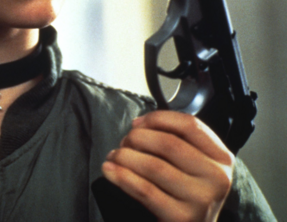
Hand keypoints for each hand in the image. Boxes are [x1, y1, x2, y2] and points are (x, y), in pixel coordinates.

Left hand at [102, 111, 234, 221]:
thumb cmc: (186, 192)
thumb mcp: (192, 163)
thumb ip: (174, 139)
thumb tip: (138, 124)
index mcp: (220, 157)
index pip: (190, 125)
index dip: (157, 118)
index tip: (136, 124)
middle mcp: (216, 177)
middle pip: (169, 143)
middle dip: (137, 138)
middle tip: (123, 143)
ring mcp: (201, 199)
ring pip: (154, 165)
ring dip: (125, 156)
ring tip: (113, 156)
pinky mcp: (182, 218)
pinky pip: (145, 190)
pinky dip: (122, 176)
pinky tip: (110, 170)